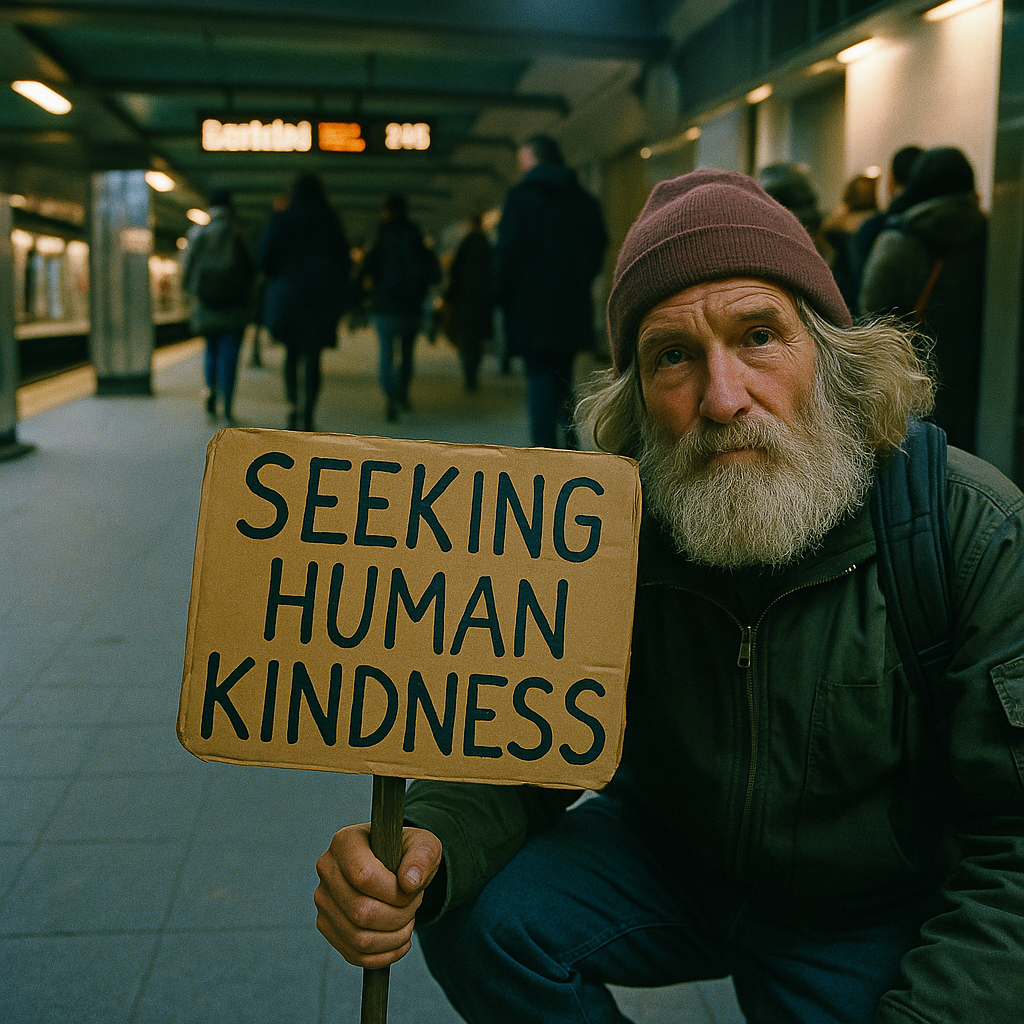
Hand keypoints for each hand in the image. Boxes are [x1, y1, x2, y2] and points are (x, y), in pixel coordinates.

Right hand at [314, 823, 442, 968]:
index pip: (364, 877)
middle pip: (360, 912)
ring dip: (393, 938)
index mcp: (346, 841)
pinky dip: (384, 955)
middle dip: (398, 916)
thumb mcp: (424, 845)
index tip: (413, 889)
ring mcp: (323, 900)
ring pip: (358, 938)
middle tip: (414, 906)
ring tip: (408, 921)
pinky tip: (401, 942)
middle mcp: (327, 869)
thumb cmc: (408, 852)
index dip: (394, 893)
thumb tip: (409, 883)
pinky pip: (354, 955)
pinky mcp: (326, 925)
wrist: (394, 865)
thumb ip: (422, 858)